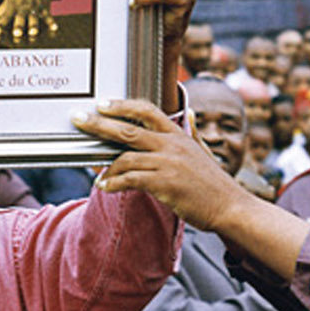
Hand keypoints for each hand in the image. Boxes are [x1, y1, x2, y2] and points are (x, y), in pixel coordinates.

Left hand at [0, 0, 56, 43]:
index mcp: (12, 7)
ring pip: (34, 18)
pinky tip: (54, 28)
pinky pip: (48, 16)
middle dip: (18, 25)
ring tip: (33, 33)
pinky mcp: (44, 8)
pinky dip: (52, 22)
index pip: (4, 17)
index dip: (0, 24)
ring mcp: (34, 8)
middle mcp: (23, 8)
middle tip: (17, 33)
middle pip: (20, 18)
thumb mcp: (7, 0)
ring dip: (34, 25)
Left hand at [76, 97, 249, 228]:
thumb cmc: (215, 183)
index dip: (123, 105)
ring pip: (126, 157)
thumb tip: (191, 115)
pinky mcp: (165, 183)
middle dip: (99, 123)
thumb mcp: (204, 151)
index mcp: (179, 135)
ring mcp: (168, 163)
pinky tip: (105, 186)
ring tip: (97, 175)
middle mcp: (172, 145)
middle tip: (79, 118)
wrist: (230, 207)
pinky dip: (114, 183)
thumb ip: (193, 132)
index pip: (148, 110)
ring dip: (106, 166)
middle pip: (128, 129)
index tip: (103, 103)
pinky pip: (130, 179)